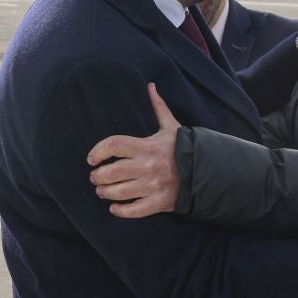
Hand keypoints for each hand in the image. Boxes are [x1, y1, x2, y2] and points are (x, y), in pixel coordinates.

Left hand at [87, 83, 180, 217]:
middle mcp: (148, 165)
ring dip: (105, 193)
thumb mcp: (171, 126)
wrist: (206, 171)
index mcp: (147, 146)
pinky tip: (115, 208)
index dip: (97, 151)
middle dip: (97, 177)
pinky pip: (134, 210)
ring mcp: (153, 185)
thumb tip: (151, 86)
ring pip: (119, 192)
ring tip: (102, 191)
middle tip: (95, 178)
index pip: (113, 145)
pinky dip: (121, 211)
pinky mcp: (159, 202)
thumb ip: (158, 107)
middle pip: (111, 172)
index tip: (91, 159)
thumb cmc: (182, 148)